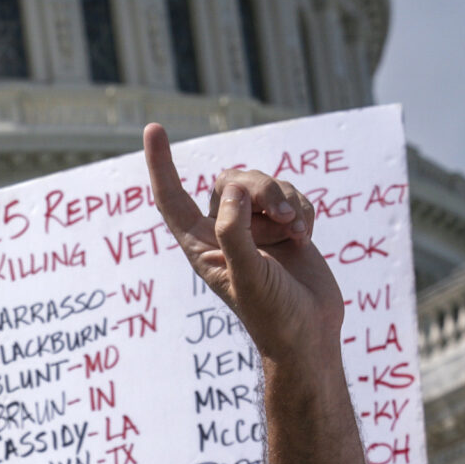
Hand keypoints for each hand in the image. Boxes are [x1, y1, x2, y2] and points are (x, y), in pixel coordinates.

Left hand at [143, 122, 341, 362]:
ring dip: (284, 200)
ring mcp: (257, 229)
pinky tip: (306, 237)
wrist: (311, 336)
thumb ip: (235, 233)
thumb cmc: (273, 315)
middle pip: (231, 181)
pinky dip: (302, 209)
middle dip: (259, 188)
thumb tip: (234, 190)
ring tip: (295, 231)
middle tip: (279, 214)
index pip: (172, 199)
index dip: (161, 164)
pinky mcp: (285, 228)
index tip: (153, 127)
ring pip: (265, 184)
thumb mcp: (247, 276)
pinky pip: (291, 195)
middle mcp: (226, 233)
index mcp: (201, 247)